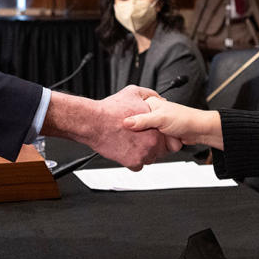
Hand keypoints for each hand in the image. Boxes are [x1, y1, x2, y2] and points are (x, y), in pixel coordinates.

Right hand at [42, 87, 174, 169]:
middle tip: (137, 137)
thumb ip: (150, 94)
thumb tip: (158, 97)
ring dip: (141, 152)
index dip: (156, 132)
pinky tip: (126, 150)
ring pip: (149, 157)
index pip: (165, 134)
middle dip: (149, 143)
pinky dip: (133, 159)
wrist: (93, 122)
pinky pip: (138, 165)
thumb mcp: (134, 92)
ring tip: (130, 142)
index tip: (148, 131)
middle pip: (158, 148)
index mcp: (155, 124)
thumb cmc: (111, 109)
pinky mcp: (133, 162)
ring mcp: (143, 153)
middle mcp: (152, 141)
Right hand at [124, 96, 223, 150]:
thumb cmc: (185, 118)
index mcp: (149, 104)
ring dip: (151, 142)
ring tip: (163, 136)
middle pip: (137, 130)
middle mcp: (150, 115)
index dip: (129, 123)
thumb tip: (126, 123)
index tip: (126, 129)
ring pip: (144, 139)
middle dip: (143, 135)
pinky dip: (155, 148)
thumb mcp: (161, 118)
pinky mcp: (158, 137)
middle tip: (152, 134)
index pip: (131, 114)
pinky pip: (151, 145)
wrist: (199, 130)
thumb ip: (143, 120)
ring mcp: (155, 127)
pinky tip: (162, 143)